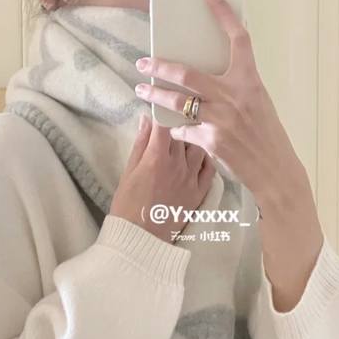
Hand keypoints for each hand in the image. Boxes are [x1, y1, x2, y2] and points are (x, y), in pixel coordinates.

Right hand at [109, 114, 215, 243]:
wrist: (141, 238)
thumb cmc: (128, 204)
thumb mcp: (129, 170)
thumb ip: (140, 143)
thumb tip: (146, 120)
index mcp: (157, 156)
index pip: (166, 123)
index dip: (165, 109)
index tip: (163, 101)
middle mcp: (178, 164)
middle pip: (185, 131)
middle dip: (180, 120)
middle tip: (178, 113)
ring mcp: (191, 177)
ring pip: (200, 146)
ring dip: (194, 137)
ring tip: (189, 134)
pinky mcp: (200, 191)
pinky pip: (210, 168)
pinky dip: (205, 157)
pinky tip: (200, 154)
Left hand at [133, 0, 305, 208]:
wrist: (275, 170)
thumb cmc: (267, 136)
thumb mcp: (258, 103)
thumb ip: (236, 87)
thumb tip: (209, 76)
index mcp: (249, 82)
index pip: (239, 40)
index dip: (224, 15)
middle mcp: (234, 97)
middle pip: (187, 73)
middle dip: (160, 66)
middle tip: (143, 62)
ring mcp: (220, 119)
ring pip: (176, 102)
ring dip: (155, 95)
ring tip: (143, 90)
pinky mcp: (210, 141)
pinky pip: (183, 130)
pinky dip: (177, 129)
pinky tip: (175, 129)